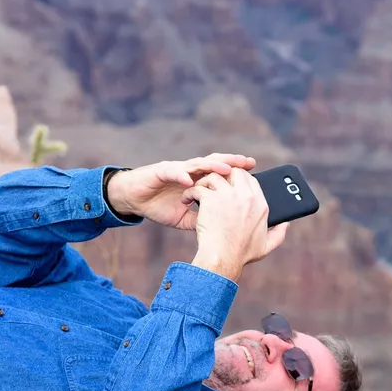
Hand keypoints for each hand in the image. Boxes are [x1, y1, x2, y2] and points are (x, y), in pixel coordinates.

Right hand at [105, 154, 255, 229]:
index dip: (238, 173)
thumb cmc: (159, 206)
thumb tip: (222, 228)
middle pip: (215, 163)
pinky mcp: (160, 172)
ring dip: (212, 165)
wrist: (134, 200)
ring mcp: (177, 170)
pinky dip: (181, 175)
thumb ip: (202, 218)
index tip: (256, 175)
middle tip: (249, 163)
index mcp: (199, 180)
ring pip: (197, 164)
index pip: (222, 174)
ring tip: (226, 168)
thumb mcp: (185, 218)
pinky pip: (173, 172)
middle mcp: (190, 171)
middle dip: (232, 162)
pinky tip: (190, 180)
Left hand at [185, 169, 288, 281]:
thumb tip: (287, 223)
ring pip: (215, 176)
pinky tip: (188, 200)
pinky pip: (199, 187)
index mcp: (261, 205)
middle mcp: (247, 197)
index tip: (231, 185)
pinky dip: (191, 192)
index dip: (240, 180)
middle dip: (224, 175)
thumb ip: (279, 233)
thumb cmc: (242, 254)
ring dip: (205, 182)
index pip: (252, 180)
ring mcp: (229, 196)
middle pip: (236, 172)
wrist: (223, 259)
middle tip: (214, 185)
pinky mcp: (212, 200)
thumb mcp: (267, 245)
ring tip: (199, 192)